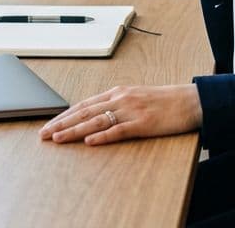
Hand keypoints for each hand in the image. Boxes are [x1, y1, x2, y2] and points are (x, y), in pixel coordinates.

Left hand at [39, 84, 201, 145]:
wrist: (191, 100)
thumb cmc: (164, 101)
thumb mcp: (136, 97)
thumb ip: (116, 104)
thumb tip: (95, 115)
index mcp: (118, 92)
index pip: (84, 104)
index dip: (64, 115)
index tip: (48, 124)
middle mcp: (121, 98)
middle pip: (84, 112)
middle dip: (61, 123)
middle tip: (43, 134)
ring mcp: (132, 110)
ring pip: (96, 121)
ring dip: (74, 130)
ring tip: (58, 138)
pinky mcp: (143, 124)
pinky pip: (119, 130)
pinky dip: (102, 136)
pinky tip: (89, 142)